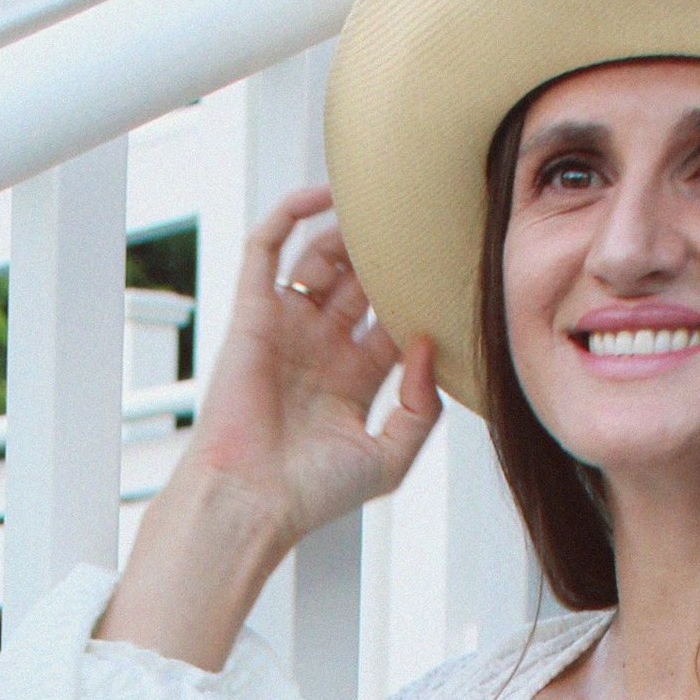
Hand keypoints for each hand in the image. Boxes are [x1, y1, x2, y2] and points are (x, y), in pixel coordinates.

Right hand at [98, 187, 440, 671]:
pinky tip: (321, 196)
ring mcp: (284, 328)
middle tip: (416, 224)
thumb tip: (427, 346)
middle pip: (358, 280)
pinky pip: (265, 248)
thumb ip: (422, 409)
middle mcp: (319, 348)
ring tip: (378, 208)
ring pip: (318, 256)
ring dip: (346, 231)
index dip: (418, 294)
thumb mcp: (390, 460)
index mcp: (352, 379)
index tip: (448, 271)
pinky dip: (289, 214)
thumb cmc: (310, 495)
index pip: (392, 318)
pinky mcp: (251, 314)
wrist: (250, 503)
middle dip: (384, 255)